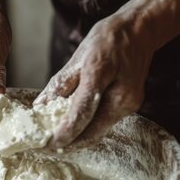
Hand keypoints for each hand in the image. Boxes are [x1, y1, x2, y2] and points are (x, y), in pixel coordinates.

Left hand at [34, 15, 155, 147]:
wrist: (140, 31)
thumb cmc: (107, 39)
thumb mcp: (78, 56)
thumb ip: (59, 85)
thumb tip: (39, 107)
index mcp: (102, 74)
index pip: (82, 112)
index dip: (64, 132)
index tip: (46, 144)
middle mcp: (121, 94)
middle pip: (92, 131)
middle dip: (68, 143)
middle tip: (46, 148)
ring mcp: (129, 103)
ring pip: (99, 131)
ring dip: (78, 140)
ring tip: (56, 142)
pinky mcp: (131, 106)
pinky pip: (105, 124)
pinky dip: (89, 129)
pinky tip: (74, 130)